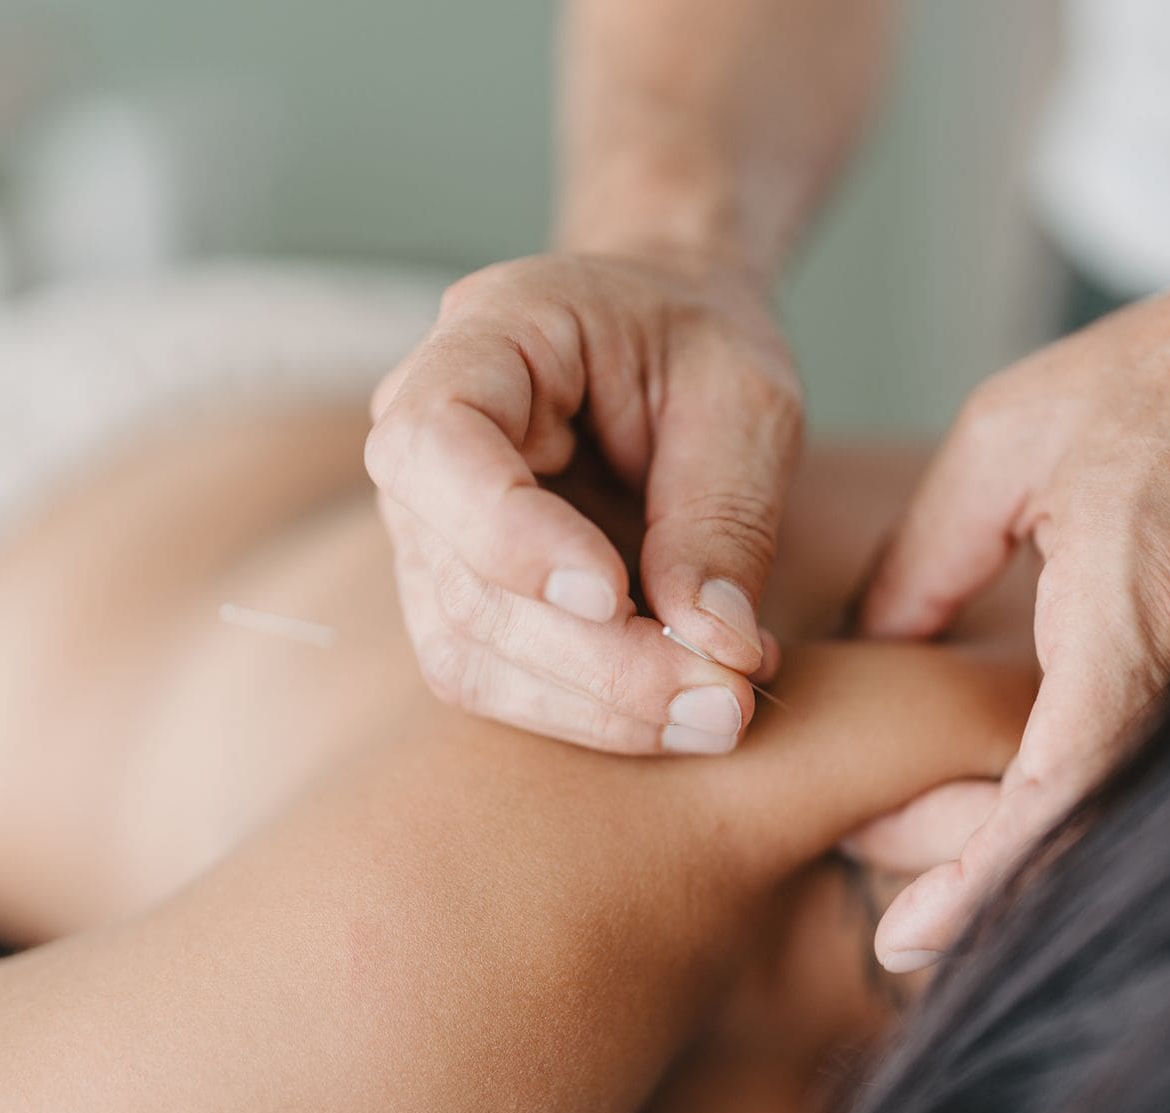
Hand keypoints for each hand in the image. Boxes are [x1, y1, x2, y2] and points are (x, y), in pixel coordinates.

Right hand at [366, 249, 798, 753]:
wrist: (668, 341)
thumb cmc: (701, 344)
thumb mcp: (745, 400)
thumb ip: (726, 513)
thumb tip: (716, 643)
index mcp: (484, 340)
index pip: (434, 440)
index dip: (508, 534)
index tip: (612, 596)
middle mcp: (424, 440)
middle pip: (464, 578)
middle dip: (599, 661)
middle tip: (725, 698)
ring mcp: (430, 527)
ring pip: (473, 650)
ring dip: (601, 706)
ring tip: (722, 711)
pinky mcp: (460, 597)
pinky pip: (498, 681)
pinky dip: (593, 715)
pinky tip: (684, 709)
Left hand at [860, 253, 1169, 968]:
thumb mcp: (1011, 436)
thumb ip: (926, 557)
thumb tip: (868, 653)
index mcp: (1136, 615)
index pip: (1059, 792)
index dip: (981, 881)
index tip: (905, 940)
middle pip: (1099, 836)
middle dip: (997, 890)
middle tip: (897, 910)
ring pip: (1143, 820)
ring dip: (1054, 863)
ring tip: (949, 876)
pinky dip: (1111, 813)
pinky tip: (1043, 818)